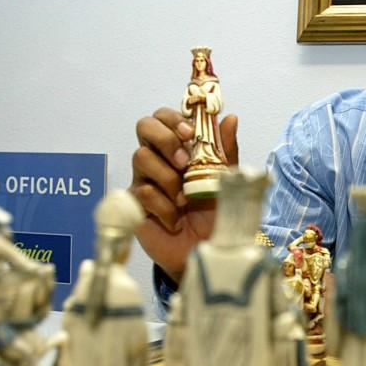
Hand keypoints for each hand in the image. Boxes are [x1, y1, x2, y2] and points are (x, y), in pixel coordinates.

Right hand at [131, 108, 238, 279]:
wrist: (204, 249)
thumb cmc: (213, 213)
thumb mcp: (225, 179)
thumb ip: (226, 150)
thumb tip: (230, 118)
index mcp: (179, 148)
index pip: (164, 117)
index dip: (173, 118)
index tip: (190, 132)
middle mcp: (158, 159)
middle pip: (144, 126)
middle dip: (165, 139)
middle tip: (183, 162)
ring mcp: (143, 179)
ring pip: (142, 157)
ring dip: (169, 178)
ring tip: (184, 200)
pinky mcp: (135, 203)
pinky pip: (144, 192)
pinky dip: (165, 208)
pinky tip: (175, 221)